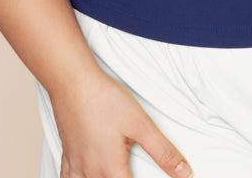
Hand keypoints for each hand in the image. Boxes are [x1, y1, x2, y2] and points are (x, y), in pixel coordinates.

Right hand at [50, 65, 193, 177]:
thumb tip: (183, 172)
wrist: (73, 83)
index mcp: (111, 169)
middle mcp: (91, 173)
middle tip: (129, 170)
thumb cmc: (104, 100)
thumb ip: (163, 151)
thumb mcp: (141, 124)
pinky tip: (85, 176)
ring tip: (113, 172)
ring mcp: (76, 166)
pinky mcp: (67, 155)